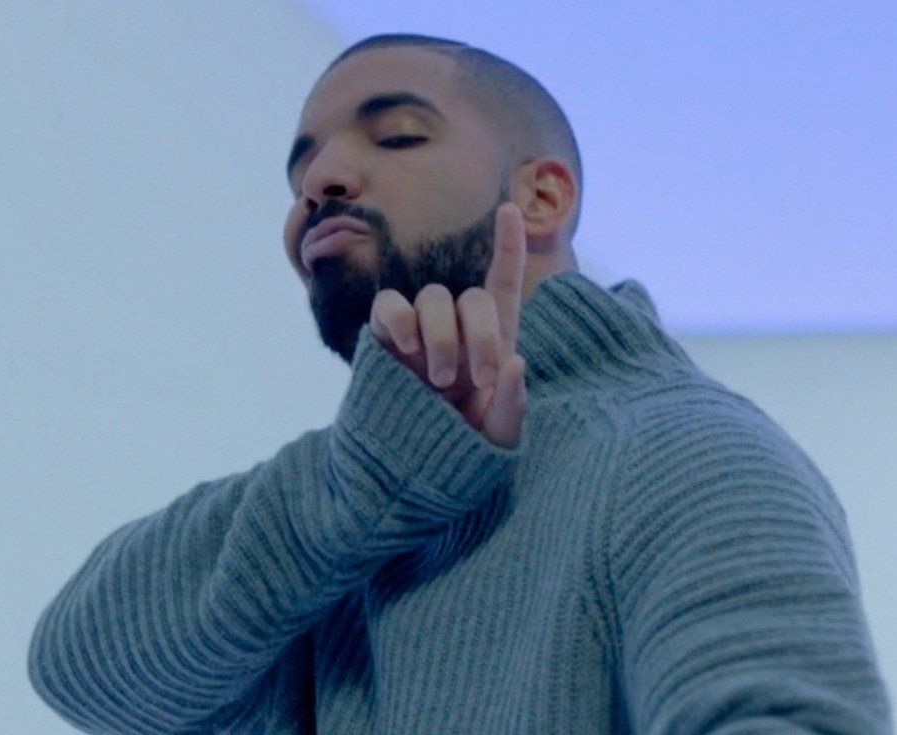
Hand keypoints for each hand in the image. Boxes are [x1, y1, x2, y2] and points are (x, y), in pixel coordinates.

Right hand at [368, 202, 527, 448]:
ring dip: (440, 334)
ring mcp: (419, 332)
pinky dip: (398, 317)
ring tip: (438, 380)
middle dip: (479, 334)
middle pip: (472, 297)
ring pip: (432, 297)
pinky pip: (388, 305)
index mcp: (492, 342)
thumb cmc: (463, 449)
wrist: (414, 471)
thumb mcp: (499, 436)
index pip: (501, 285)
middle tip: (474, 378)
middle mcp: (456, 328)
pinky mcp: (384, 339)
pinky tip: (406, 347)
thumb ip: (513, 406)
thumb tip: (515, 362)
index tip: (510, 209)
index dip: (508, 247)